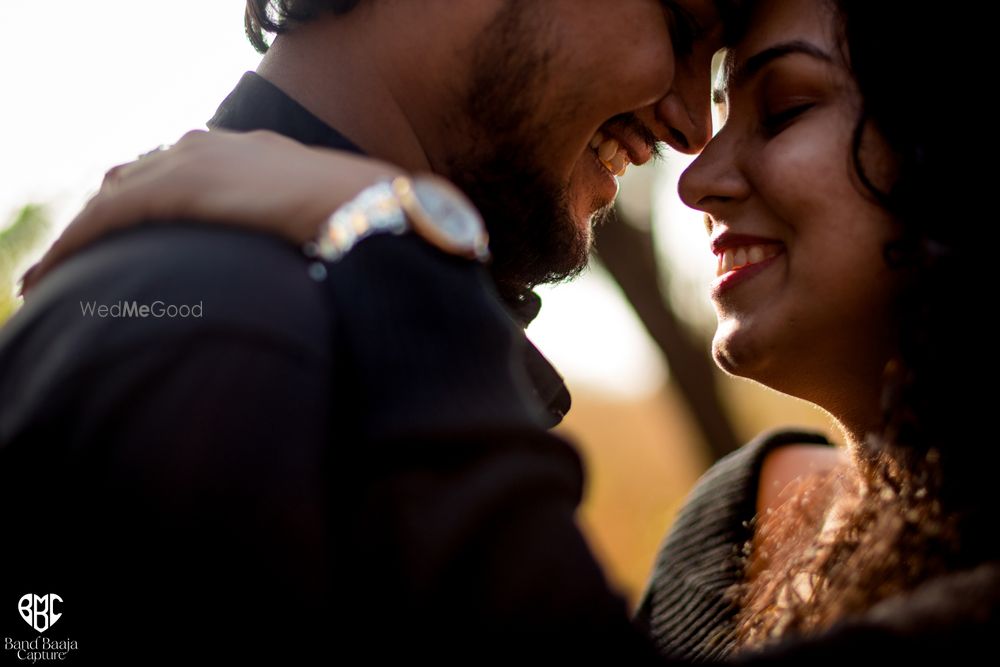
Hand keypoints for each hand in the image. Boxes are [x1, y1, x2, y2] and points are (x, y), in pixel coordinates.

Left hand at [20, 129, 403, 295]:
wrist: (367, 208)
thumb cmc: (362, 224)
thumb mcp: (326, 221)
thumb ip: (303, 230)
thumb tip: (316, 264)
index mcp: (249, 152)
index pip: (182, 170)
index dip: (152, 200)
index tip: (139, 235)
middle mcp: (213, 147)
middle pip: (139, 176)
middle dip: (110, 214)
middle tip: (89, 255)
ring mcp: (192, 162)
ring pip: (114, 196)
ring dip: (84, 233)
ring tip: (55, 271)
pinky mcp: (174, 188)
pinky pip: (106, 217)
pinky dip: (75, 245)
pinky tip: (53, 274)